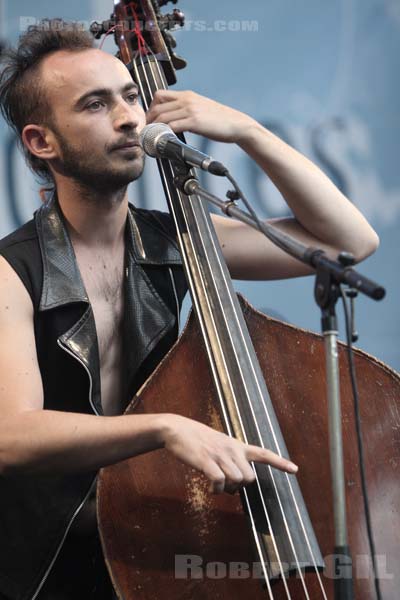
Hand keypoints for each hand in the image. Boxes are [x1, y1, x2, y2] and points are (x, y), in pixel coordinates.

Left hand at [146, 89, 257, 143]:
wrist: (237, 124)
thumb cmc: (220, 120)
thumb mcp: (201, 108)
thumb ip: (187, 110)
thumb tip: (174, 120)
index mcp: (187, 95)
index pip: (160, 95)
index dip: (151, 107)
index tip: (150, 119)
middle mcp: (187, 99)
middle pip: (157, 105)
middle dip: (149, 119)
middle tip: (147, 131)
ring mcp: (190, 110)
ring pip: (162, 116)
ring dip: (154, 127)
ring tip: (151, 137)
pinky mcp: (195, 122)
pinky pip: (173, 125)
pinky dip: (165, 132)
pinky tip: (164, 139)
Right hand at [160, 413, 297, 493]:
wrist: (177, 429)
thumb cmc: (197, 440)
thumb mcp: (219, 444)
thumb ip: (231, 460)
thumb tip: (235, 484)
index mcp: (237, 445)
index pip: (263, 453)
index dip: (280, 462)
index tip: (295, 470)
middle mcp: (232, 449)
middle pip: (249, 478)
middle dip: (239, 486)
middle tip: (225, 483)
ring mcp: (220, 455)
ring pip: (236, 482)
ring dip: (227, 489)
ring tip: (215, 483)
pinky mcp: (207, 461)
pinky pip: (220, 483)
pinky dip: (216, 490)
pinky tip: (209, 486)